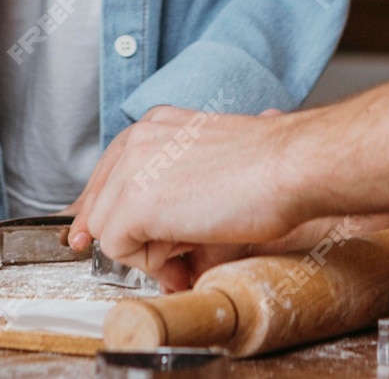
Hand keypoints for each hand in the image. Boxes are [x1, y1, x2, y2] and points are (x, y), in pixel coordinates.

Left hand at [73, 104, 313, 280]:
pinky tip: (187, 248)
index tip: (98, 238)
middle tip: (175, 257)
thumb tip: (155, 233)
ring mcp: (131, 169)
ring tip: (191, 247)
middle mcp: (137, 139)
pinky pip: (117, 249)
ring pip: (107, 230)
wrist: (290, 166)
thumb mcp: (207, 165)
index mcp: (155, 125)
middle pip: (101, 206)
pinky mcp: (134, 202)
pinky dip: (150, 263)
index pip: (107, 174)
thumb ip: (173, 187)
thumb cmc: (269, 169)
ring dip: (146, 251)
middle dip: (133, 239)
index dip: (106, 213)